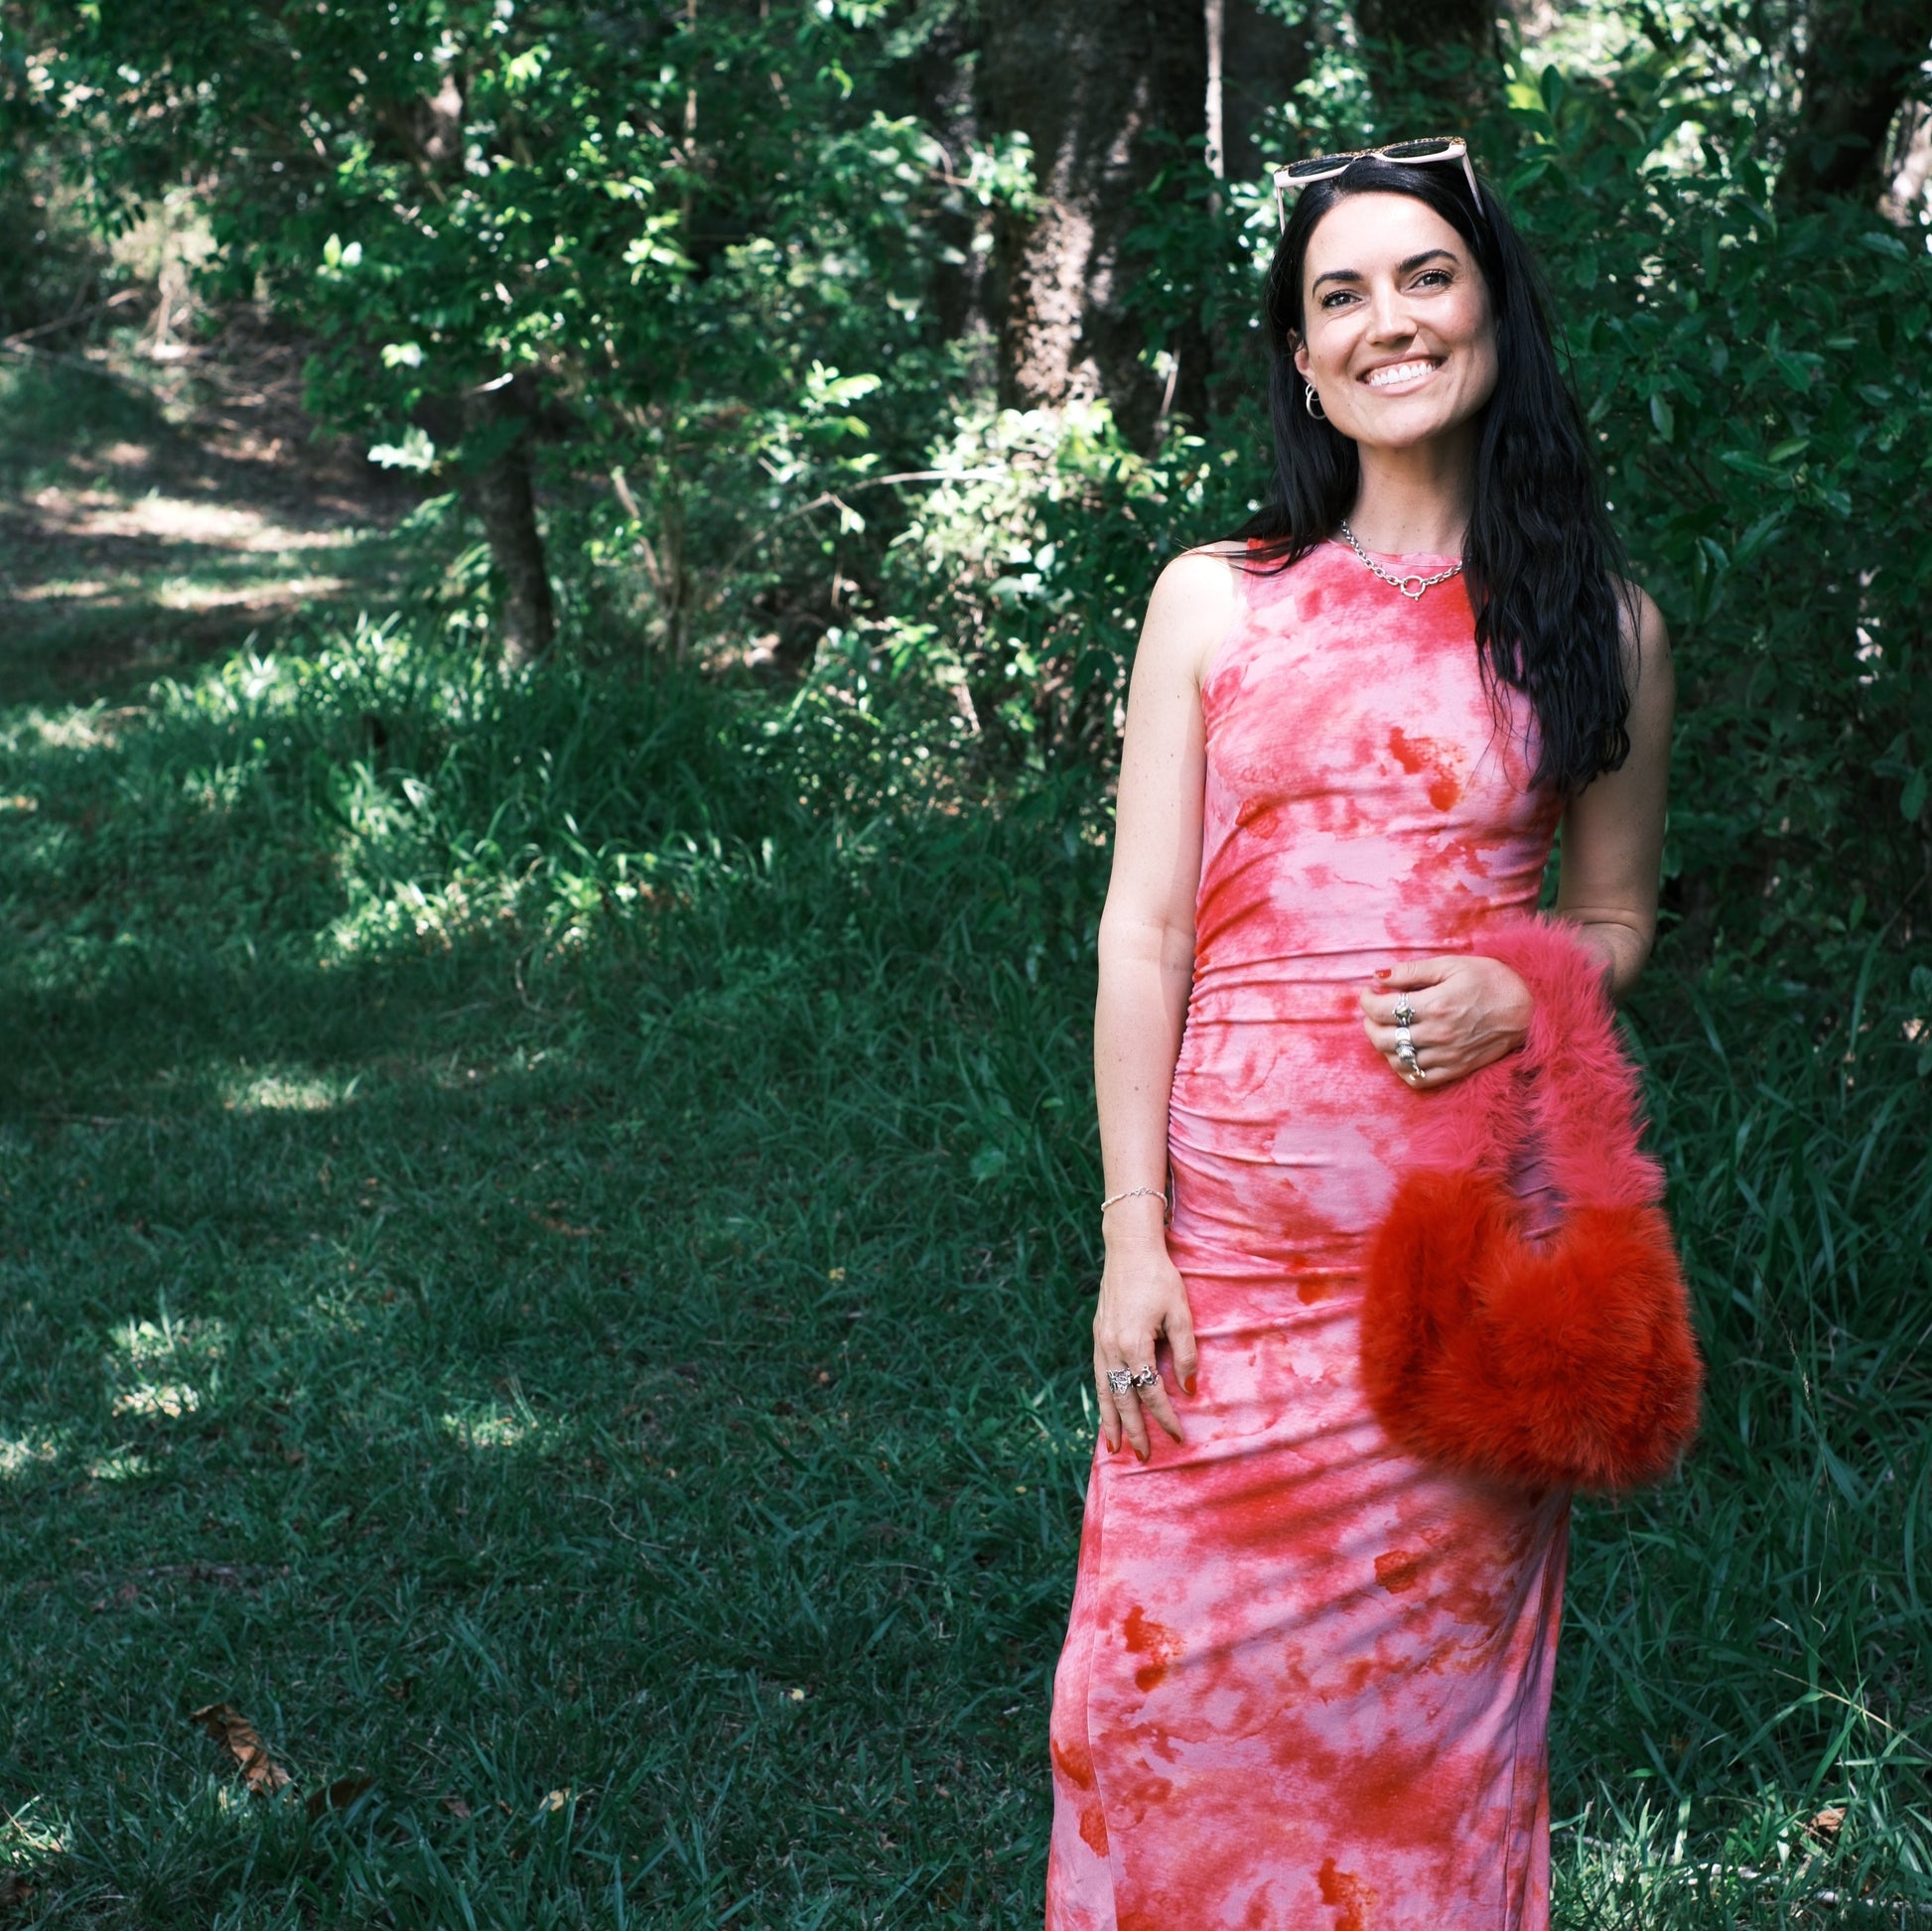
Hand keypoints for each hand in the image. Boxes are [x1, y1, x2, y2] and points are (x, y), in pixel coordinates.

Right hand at [1093, 1228, 1197, 1460]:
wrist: (1128, 1250)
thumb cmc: (1159, 1279)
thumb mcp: (1180, 1314)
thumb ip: (1185, 1354)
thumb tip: (1188, 1389)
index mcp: (1134, 1344)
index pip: (1151, 1392)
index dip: (1166, 1417)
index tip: (1179, 1436)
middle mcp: (1112, 1348)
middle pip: (1123, 1400)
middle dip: (1135, 1430)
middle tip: (1144, 1456)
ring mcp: (1101, 1342)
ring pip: (1104, 1391)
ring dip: (1110, 1421)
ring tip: (1114, 1447)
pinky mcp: (1097, 1335)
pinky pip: (1098, 1376)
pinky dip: (1102, 1398)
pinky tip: (1107, 1410)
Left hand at [1358, 954, 1532, 1088]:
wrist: (1527, 1008)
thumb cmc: (1490, 980)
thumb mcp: (1452, 965)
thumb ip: (1412, 971)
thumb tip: (1378, 976)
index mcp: (1435, 1005)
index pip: (1382, 1010)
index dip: (1366, 1001)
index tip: (1368, 993)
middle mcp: (1438, 1034)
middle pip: (1382, 1038)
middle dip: (1369, 1024)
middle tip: (1373, 1012)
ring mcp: (1446, 1055)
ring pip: (1397, 1061)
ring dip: (1383, 1046)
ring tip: (1387, 1030)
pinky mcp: (1456, 1069)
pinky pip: (1418, 1079)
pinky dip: (1403, 1068)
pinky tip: (1403, 1053)